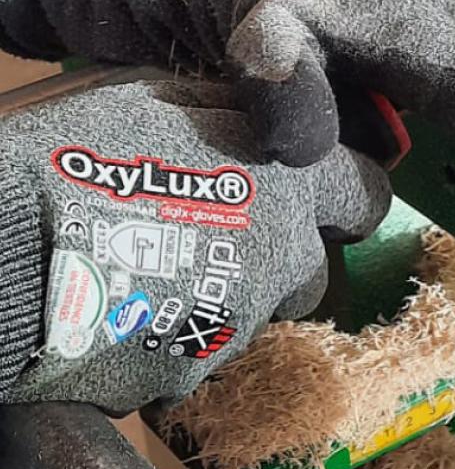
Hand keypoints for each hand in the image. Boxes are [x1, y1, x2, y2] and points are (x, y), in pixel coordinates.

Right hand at [0, 78, 389, 414]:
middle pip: (312, 264)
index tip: (313, 190)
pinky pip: (198, 349)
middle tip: (216, 231)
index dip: (341, 190)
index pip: (366, 189)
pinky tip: (127, 302)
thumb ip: (232, 110)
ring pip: (257, 309)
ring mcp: (238, 319)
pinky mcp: (189, 370)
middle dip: (280, 253)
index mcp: (290, 181)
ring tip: (160, 265)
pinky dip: (173, 330)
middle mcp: (282, 255)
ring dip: (228, 292)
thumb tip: (261, 107)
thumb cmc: (73, 156)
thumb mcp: (161, 98)